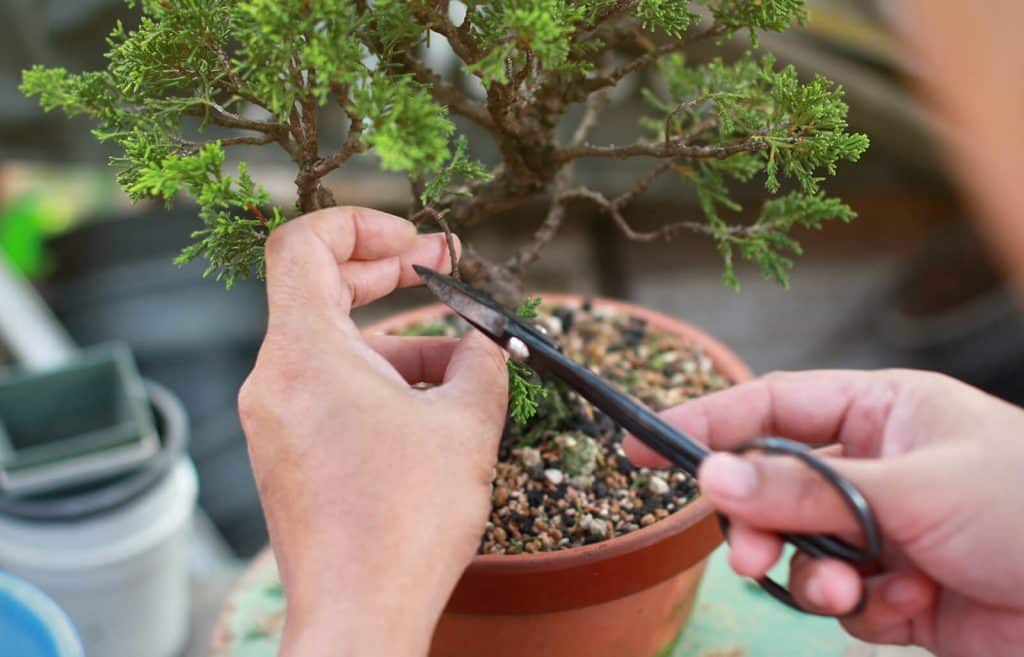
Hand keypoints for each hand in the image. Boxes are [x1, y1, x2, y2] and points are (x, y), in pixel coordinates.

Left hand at [238, 207, 507, 656]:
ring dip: (399, 344)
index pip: (304, 244)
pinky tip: (434, 411)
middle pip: (318, 289)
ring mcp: (275, 419)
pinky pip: (329, 390)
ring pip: (336, 348)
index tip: (416, 243)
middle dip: (385, 274)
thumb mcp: (467, 423)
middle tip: (440, 271)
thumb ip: (482, 360)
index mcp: (305, 353)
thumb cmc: (405, 523)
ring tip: (465, 372)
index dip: (362, 225)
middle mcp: (275, 380)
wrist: (360, 614)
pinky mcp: (287, 453)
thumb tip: (486, 339)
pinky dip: (378, 383)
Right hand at [625, 369, 1023, 656]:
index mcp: (881, 411)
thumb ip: (807, 486)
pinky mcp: (899, 593)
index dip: (704, 423)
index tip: (642, 446)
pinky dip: (855, 609)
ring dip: (810, 575)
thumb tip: (713, 477)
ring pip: (800, 550)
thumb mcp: (913, 486)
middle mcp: (875, 467)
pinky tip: (900, 608)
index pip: (770, 406)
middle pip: (774, 487)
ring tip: (839, 592)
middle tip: (748, 553)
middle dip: (760, 523)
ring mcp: (885, 532)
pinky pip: (839, 600)